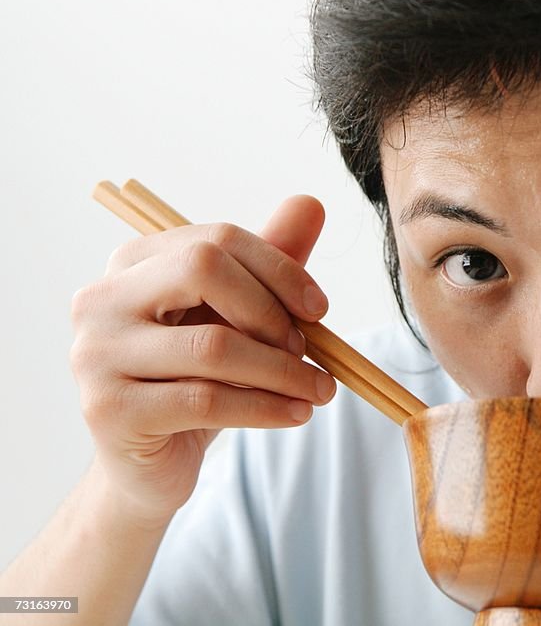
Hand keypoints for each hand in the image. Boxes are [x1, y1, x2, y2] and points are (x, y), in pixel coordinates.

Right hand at [70, 195, 336, 526]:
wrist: (150, 461)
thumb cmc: (197, 379)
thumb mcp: (236, 318)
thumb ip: (269, 261)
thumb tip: (311, 203)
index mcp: (132, 263)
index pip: (217, 239)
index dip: (278, 269)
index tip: (319, 308)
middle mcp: (102, 299)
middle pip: (204, 270)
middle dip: (272, 311)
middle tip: (309, 350)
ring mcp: (97, 355)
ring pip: (213, 346)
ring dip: (283, 370)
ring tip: (319, 389)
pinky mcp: (109, 410)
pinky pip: (206, 401)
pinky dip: (265, 408)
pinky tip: (296, 414)